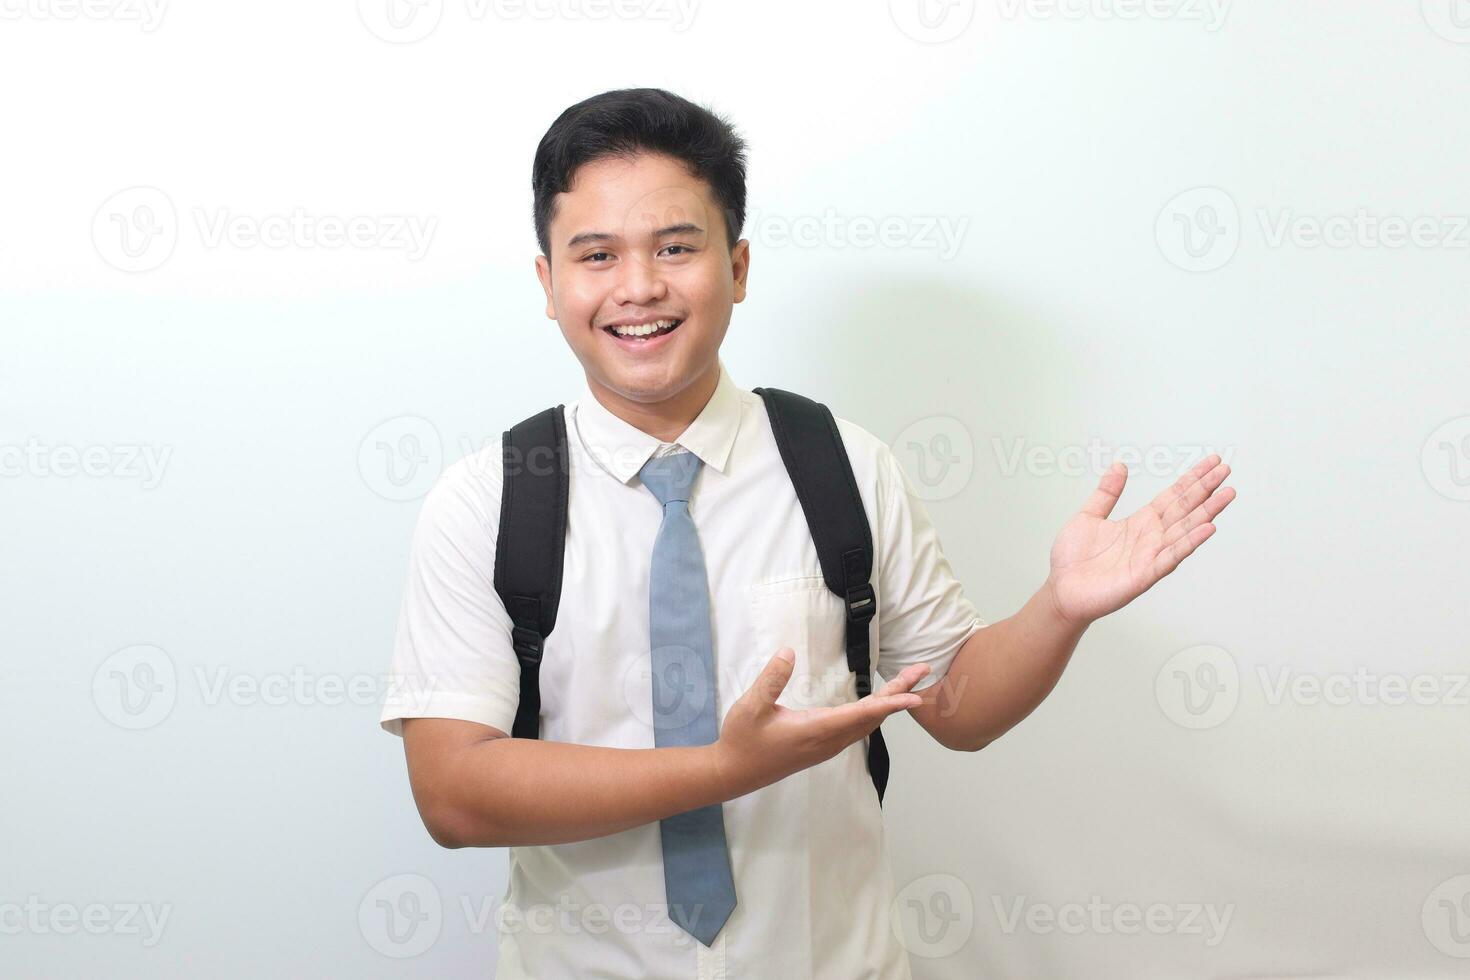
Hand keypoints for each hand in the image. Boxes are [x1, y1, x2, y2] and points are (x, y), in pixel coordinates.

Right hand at [711, 647, 929, 799]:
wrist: (734, 773)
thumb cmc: (742, 739)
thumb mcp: (750, 706)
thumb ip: (771, 679)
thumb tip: (789, 652)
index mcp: (816, 730)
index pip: (861, 714)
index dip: (889, 703)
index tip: (914, 695)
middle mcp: (828, 741)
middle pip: (873, 717)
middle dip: (899, 694)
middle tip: (921, 670)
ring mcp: (827, 746)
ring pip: (867, 724)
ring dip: (889, 703)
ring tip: (907, 683)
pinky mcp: (822, 747)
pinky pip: (858, 729)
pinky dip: (875, 712)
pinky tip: (879, 703)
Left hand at [1044, 453, 1235, 627]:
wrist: (1061, 590)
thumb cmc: (1074, 559)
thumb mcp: (1088, 516)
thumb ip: (1107, 493)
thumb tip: (1119, 466)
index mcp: (1140, 522)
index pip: (1173, 496)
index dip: (1192, 479)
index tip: (1212, 462)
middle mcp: (1151, 537)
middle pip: (1185, 509)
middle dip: (1206, 489)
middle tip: (1226, 470)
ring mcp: (1150, 556)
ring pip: (1185, 530)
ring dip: (1207, 512)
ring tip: (1227, 494)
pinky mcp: (1144, 574)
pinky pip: (1170, 557)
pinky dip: (1189, 543)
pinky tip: (1208, 528)